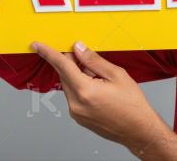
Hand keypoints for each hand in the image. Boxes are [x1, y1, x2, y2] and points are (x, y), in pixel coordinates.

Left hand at [32, 41, 176, 158]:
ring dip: (78, 76)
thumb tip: (79, 48)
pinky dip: (81, 88)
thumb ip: (94, 60)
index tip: (38, 45)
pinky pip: (74, 97)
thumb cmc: (133, 105)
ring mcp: (76, 113)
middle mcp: (76, 104)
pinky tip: (98, 89)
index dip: (48, 53)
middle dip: (72, 63)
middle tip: (87, 57)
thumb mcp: (117, 75)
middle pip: (65, 75)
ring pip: (69, 86)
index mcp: (85, 90)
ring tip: (100, 78)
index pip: (62, 66)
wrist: (138, 130)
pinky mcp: (79, 118)